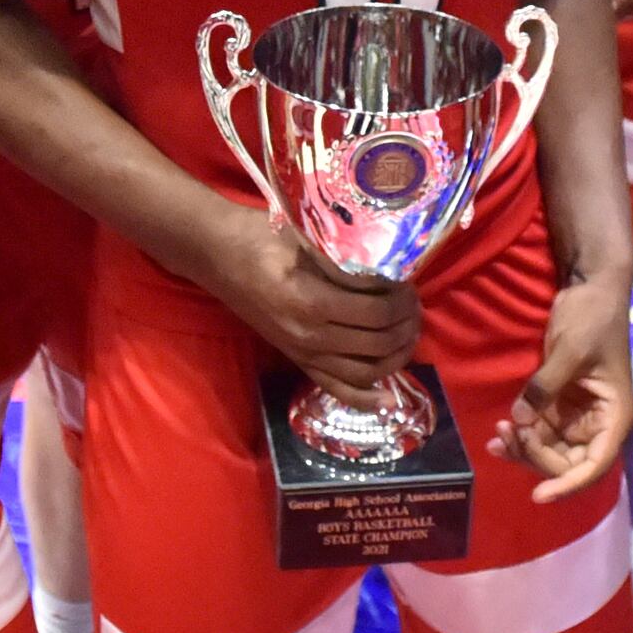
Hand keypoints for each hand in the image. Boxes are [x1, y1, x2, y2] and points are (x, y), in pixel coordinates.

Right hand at [197, 209, 420, 391]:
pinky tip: (389, 396)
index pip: (377, 311)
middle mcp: (309, 336)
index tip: (409, 282)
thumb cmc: (261, 236)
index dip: (403, 298)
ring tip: (409, 331)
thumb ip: (346, 258)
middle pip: (379, 342)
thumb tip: (392, 268)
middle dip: (407, 323)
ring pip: (366, 371)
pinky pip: (337, 388)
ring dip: (397, 354)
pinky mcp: (297, 359)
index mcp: (312, 301)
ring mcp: (302, 353)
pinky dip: (366, 396)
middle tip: (414, 302)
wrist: (217, 254)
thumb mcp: (308, 238)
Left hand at [491, 274, 632, 503]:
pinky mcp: (560, 404)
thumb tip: (521, 421)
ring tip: (497, 435)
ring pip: (550, 450)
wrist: (590, 288)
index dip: (567, 484)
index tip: (539, 494)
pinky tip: (499, 431)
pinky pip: (540, 431)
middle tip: (507, 436)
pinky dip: (521, 435)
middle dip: (536, 459)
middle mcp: (598, 423)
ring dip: (524, 449)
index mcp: (614, 416)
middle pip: (568, 463)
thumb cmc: (593, 317)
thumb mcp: (569, 350)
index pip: (594, 465)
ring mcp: (578, 415)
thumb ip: (545, 388)